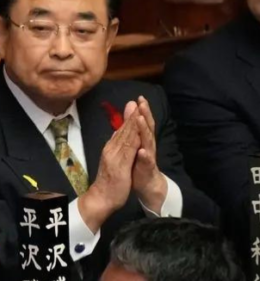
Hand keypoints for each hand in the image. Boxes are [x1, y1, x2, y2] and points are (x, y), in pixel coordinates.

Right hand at [77, 102, 141, 232]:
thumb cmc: (108, 180)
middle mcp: (111, 149)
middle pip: (123, 130)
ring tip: (139, 111)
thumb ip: (115, 146)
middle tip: (137, 101)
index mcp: (111, 148)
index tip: (134, 103)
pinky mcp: (119, 165)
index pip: (121, 130)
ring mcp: (115, 157)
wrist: (102, 197)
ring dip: (132, 124)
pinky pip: (128, 151)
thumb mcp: (112, 160)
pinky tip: (139, 132)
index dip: (129, 117)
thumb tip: (117, 133)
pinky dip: (133, 140)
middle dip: (131, 115)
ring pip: (126, 138)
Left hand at [130, 96, 167, 210]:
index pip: (142, 122)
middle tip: (143, 102)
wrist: (146, 183)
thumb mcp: (135, 144)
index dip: (141, 110)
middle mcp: (147, 145)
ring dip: (144, 130)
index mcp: (142, 139)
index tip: (139, 97)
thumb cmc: (138, 162)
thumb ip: (134, 130)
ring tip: (140, 120)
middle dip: (145, 115)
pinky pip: (146, 161)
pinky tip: (142, 151)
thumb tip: (132, 115)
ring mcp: (148, 156)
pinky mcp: (146, 168)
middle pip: (147, 127)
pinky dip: (145, 156)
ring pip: (147, 141)